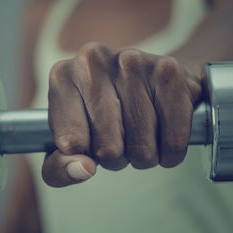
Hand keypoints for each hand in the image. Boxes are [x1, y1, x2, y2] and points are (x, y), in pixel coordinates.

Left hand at [42, 42, 202, 186]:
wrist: (151, 80)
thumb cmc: (102, 115)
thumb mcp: (69, 143)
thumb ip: (59, 169)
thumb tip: (84, 170)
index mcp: (62, 77)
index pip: (72, 145)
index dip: (86, 158)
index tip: (91, 147)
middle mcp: (94, 62)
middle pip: (108, 150)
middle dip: (117, 159)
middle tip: (120, 140)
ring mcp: (133, 62)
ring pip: (143, 149)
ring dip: (145, 156)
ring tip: (142, 133)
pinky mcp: (170, 71)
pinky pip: (173, 141)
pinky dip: (171, 152)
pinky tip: (164, 134)